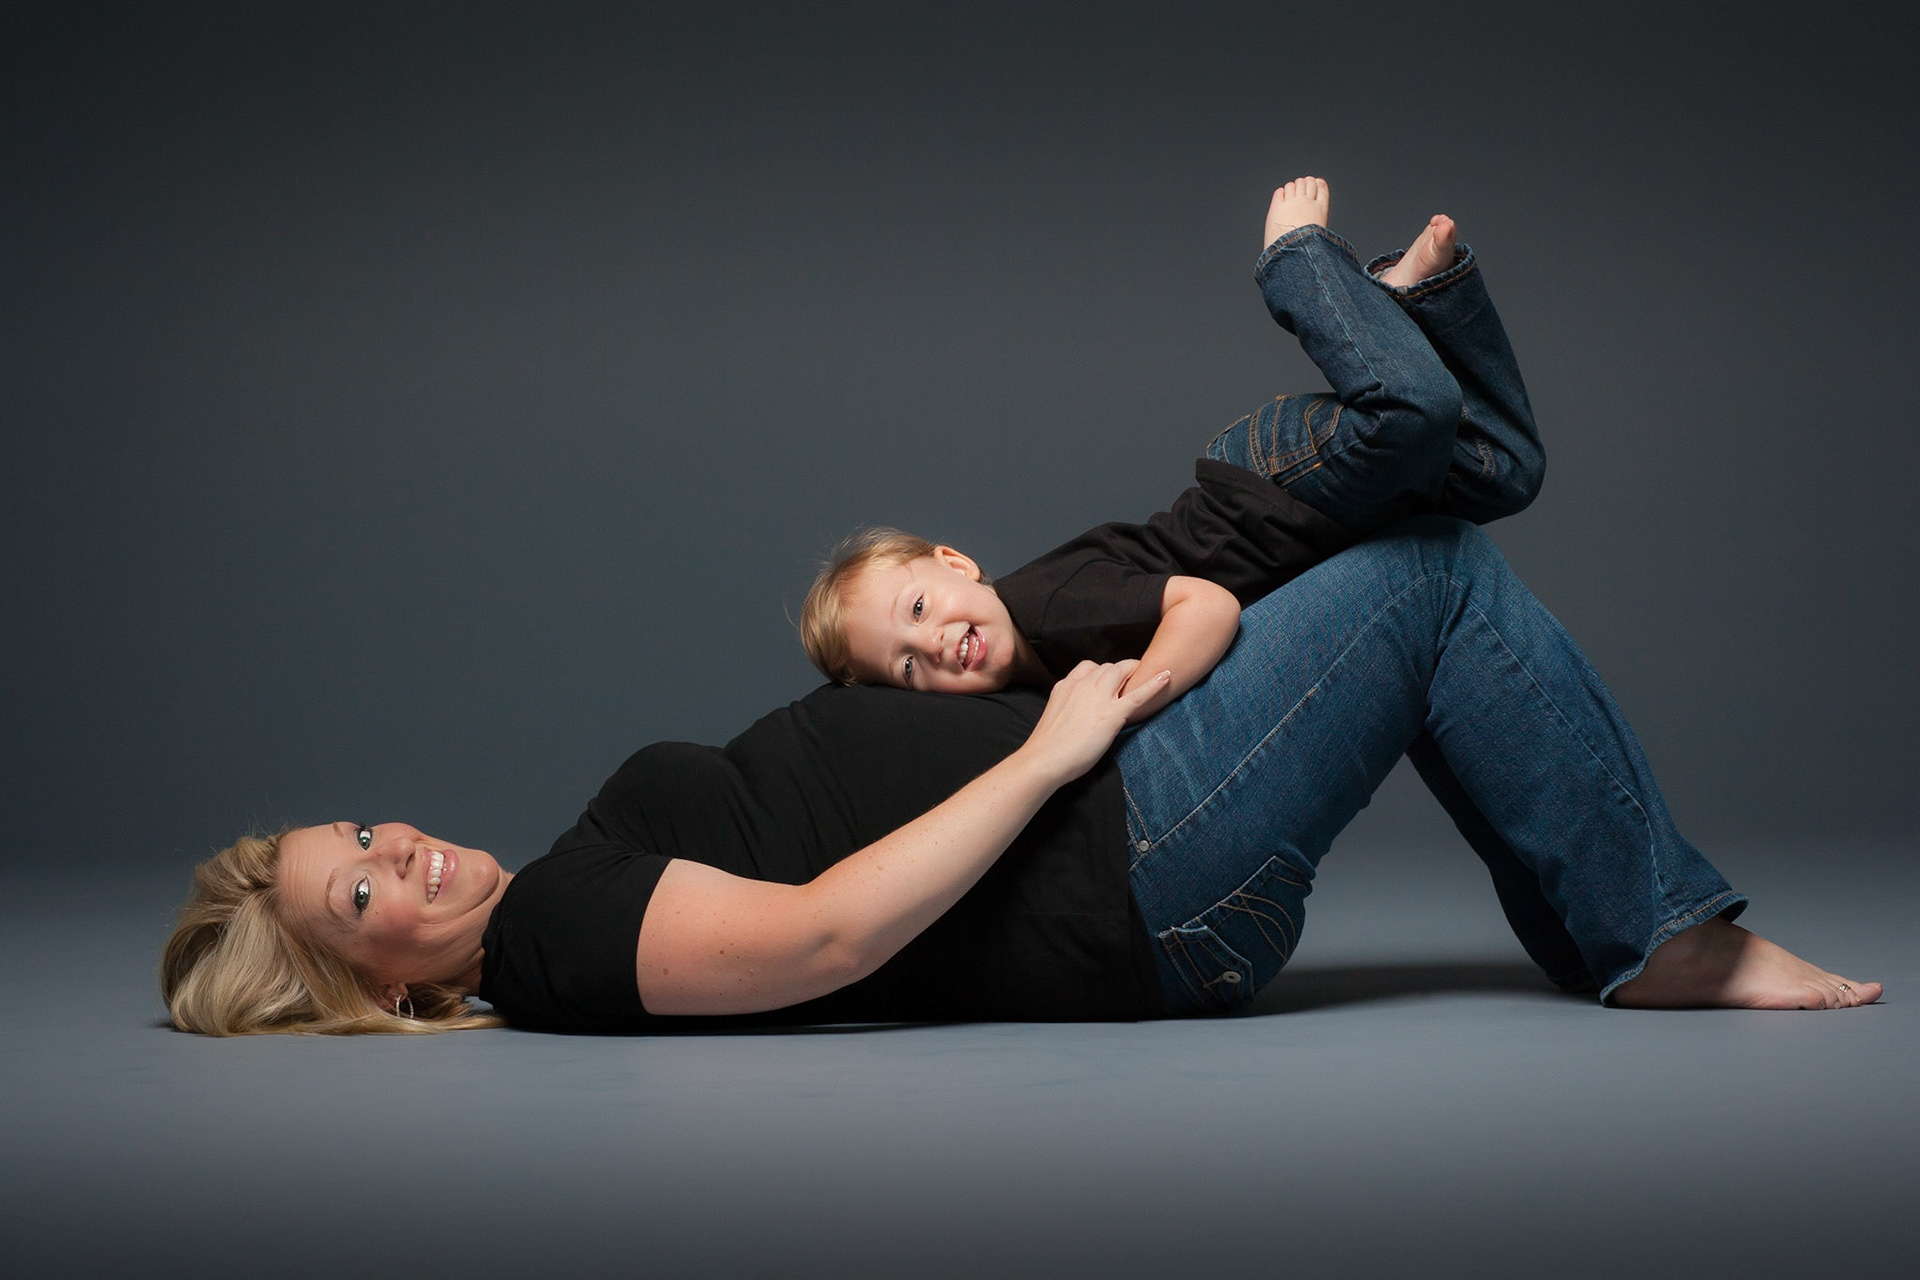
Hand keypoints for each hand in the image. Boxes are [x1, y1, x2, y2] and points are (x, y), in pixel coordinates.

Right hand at [1017, 660, 1170, 785]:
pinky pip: (1137, 694)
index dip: (1102, 672)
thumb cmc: (1047, 745)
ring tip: (1147, 672)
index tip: (1108, 679)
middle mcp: (1082, 685)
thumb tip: (1078, 714)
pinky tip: (1165, 676)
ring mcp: (1099, 697)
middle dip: (1121, 670)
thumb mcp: (1055, 715)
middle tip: (1133, 676)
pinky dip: (1153, 684)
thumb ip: (1069, 707)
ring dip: (1134, 671)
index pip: (1088, 667)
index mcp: (1066, 686)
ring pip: (1121, 671)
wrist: (1045, 758)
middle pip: (1108, 667)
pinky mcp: (1112, 713)